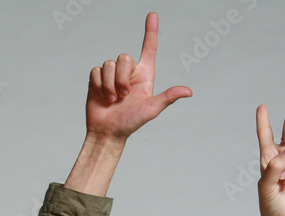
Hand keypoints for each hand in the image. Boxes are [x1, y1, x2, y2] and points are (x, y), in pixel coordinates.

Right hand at [65, 12, 190, 195]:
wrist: (107, 132)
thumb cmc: (130, 123)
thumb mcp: (151, 110)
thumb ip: (167, 97)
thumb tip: (188, 92)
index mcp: (144, 75)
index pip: (149, 48)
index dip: (151, 31)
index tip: (153, 14)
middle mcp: (129, 72)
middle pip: (123, 57)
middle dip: (122, 78)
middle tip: (123, 96)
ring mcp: (112, 75)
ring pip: (108, 64)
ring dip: (110, 84)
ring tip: (113, 100)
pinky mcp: (97, 79)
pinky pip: (96, 71)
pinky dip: (99, 85)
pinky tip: (102, 97)